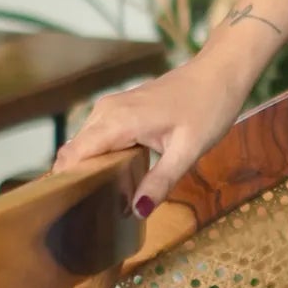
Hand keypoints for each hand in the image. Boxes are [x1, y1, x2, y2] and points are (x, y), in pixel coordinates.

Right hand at [53, 36, 266, 215]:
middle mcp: (106, 111)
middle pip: (74, 152)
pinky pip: (98, 136)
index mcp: (118, 120)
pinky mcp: (119, 109)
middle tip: (93, 214)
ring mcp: (111, 107)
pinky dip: (102, 157)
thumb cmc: (208, 106)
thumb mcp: (188, 150)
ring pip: (85, 145)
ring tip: (104, 201)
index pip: (73, 155)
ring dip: (90, 169)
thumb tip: (137, 210)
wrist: (219, 73)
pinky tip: (117, 178)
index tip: (73, 210)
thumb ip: (160, 181)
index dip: (68, 182)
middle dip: (78, 181)